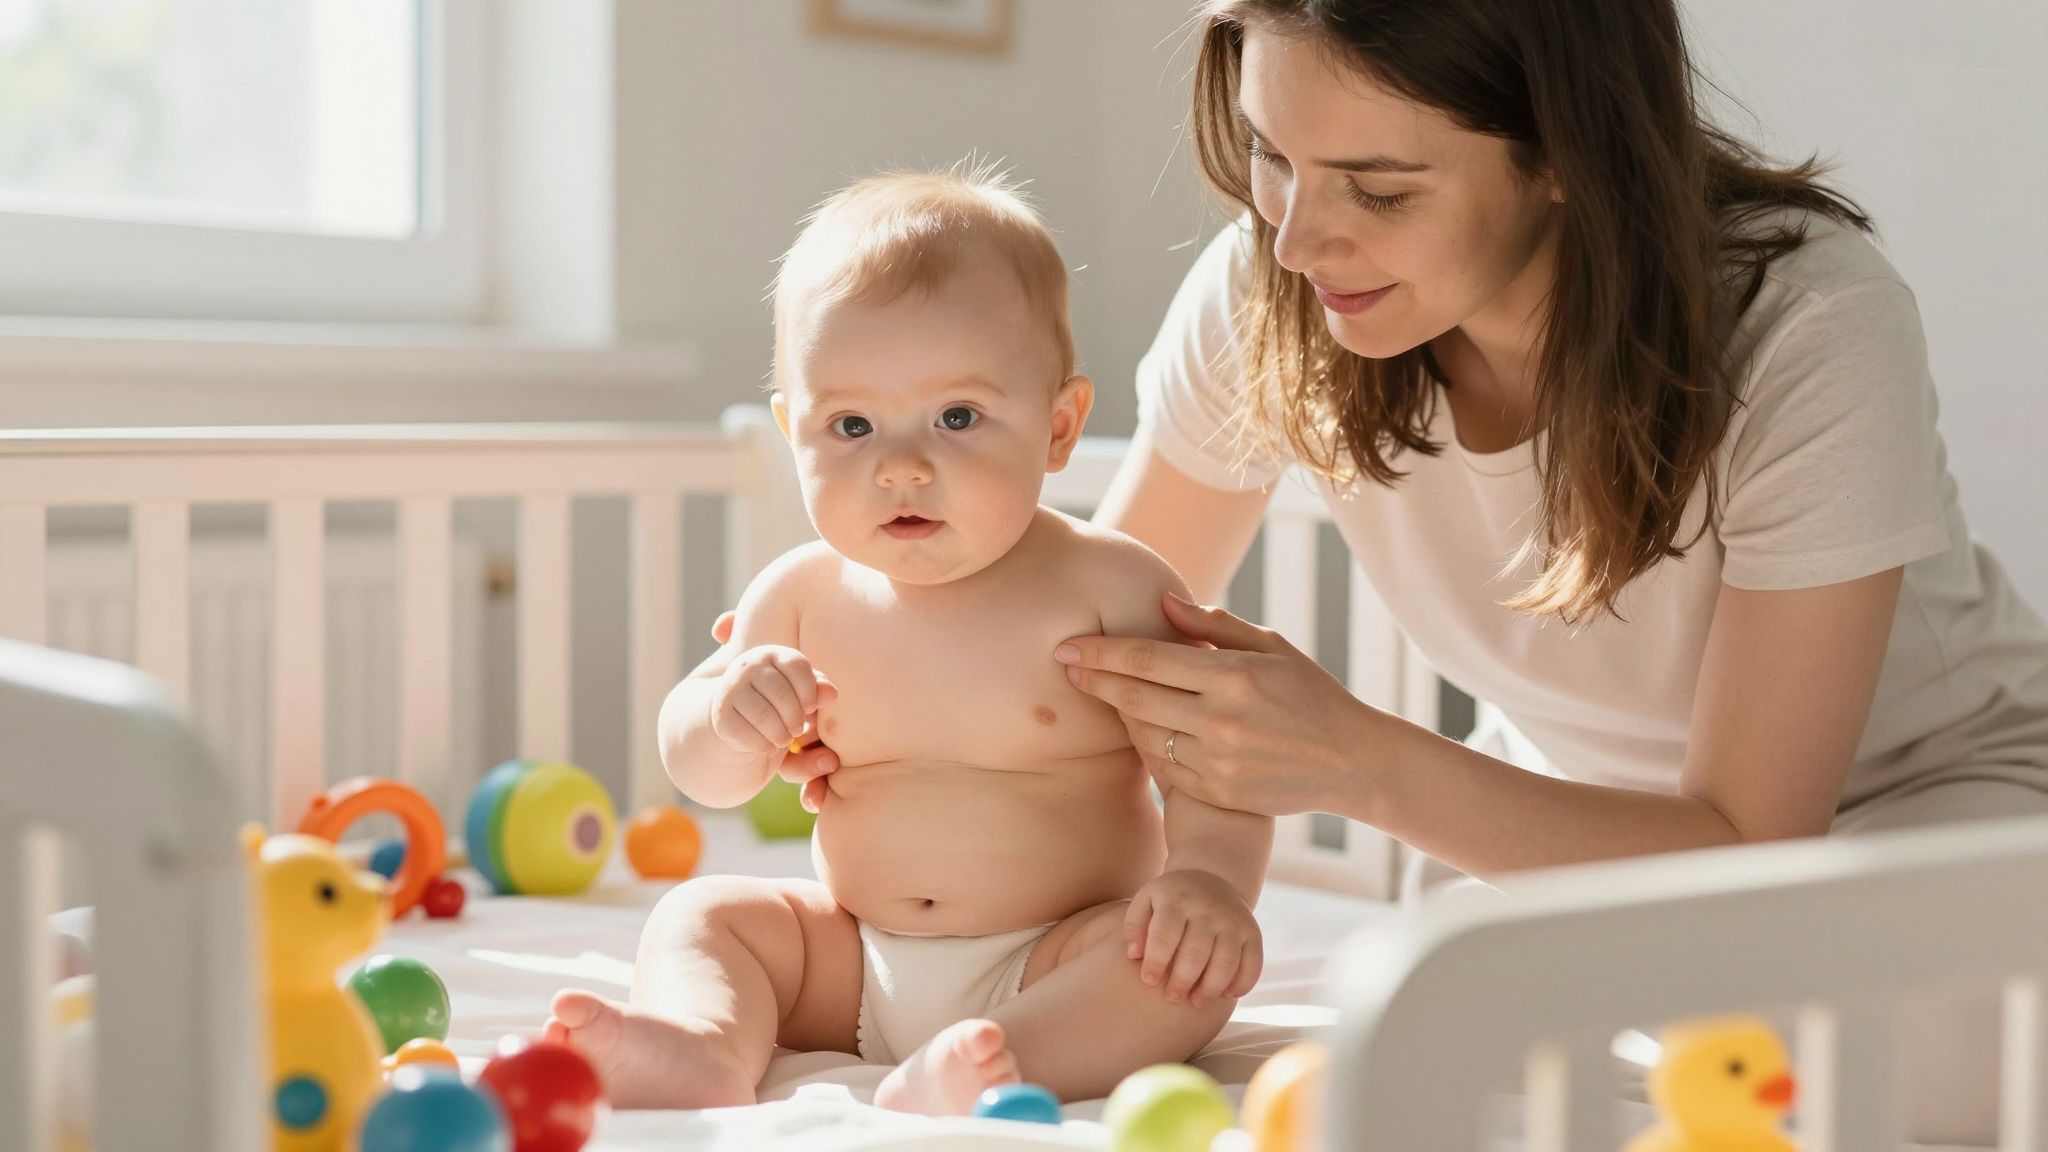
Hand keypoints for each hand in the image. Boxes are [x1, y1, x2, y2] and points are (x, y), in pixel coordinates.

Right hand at [712, 612, 835, 809]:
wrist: (743, 719)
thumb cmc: (783, 704)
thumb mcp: (803, 695)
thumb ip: (819, 692)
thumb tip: (832, 694)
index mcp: (774, 654)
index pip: (798, 666)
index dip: (809, 693)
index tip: (810, 708)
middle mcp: (748, 664)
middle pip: (781, 693)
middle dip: (795, 718)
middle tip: (798, 730)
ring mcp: (730, 688)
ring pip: (764, 715)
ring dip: (780, 734)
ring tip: (784, 739)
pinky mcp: (720, 714)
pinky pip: (745, 733)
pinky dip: (761, 745)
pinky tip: (766, 745)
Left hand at [1056, 592, 1378, 816]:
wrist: (1351, 762)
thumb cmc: (1310, 694)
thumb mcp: (1273, 647)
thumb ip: (1215, 625)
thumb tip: (1163, 602)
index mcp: (1234, 675)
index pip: (1148, 659)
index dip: (1101, 652)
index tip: (1068, 645)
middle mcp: (1221, 720)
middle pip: (1134, 698)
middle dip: (1094, 680)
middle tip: (1064, 664)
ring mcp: (1218, 761)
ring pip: (1144, 735)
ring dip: (1120, 713)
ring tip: (1103, 692)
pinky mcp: (1217, 792)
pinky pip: (1164, 767)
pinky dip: (1147, 746)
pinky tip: (1139, 728)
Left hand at [1124, 869, 1262, 1006]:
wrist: (1211, 877)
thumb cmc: (1170, 900)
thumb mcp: (1146, 901)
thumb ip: (1134, 926)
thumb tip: (1134, 955)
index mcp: (1177, 900)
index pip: (1165, 934)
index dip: (1156, 961)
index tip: (1148, 981)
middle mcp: (1208, 909)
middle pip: (1196, 952)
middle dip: (1182, 980)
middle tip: (1172, 997)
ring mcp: (1233, 921)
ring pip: (1226, 961)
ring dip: (1211, 988)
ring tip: (1196, 1002)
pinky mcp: (1252, 932)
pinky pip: (1253, 962)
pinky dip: (1243, 983)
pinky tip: (1228, 995)